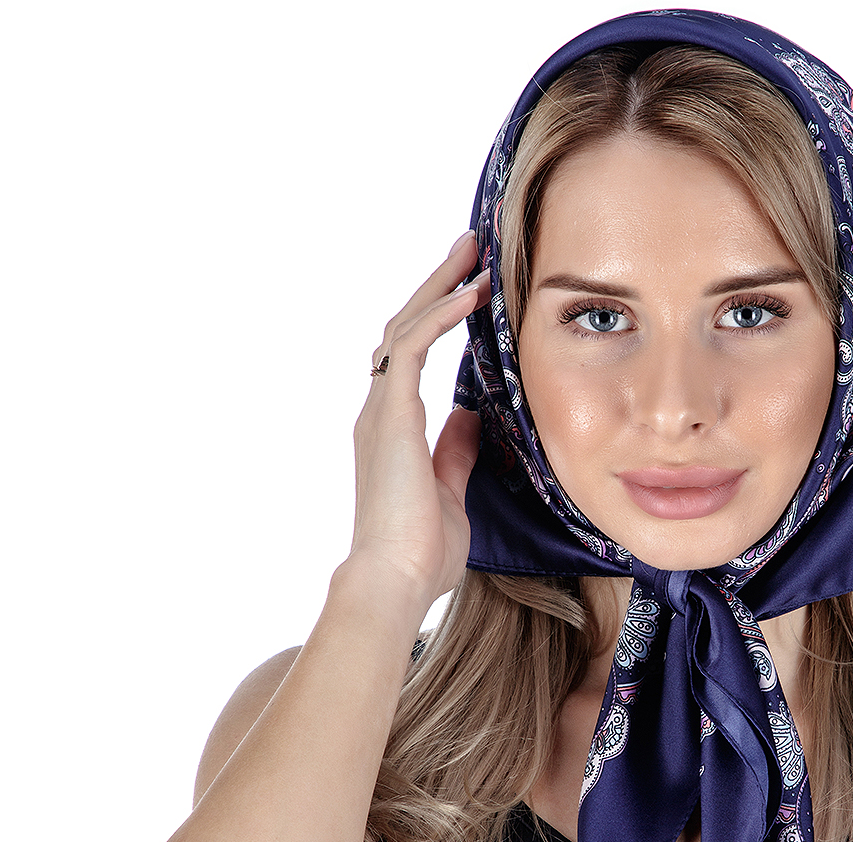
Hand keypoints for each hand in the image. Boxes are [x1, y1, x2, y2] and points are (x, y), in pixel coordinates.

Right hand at [350, 229, 490, 599]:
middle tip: (469, 250)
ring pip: (404, 327)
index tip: (468, 290)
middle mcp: (379, 413)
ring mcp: (380, 411)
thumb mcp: (449, 491)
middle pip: (403, 329)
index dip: (436, 319)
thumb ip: (456, 451)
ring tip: (473, 254)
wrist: (394, 579)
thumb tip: (470, 417)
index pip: (409, 358)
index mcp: (392, 430)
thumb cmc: (420, 553)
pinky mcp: (391, 414)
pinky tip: (471, 294)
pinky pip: (412, 347)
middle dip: (436, 285)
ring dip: (440, 286)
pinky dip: (441, 316)